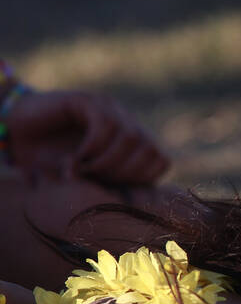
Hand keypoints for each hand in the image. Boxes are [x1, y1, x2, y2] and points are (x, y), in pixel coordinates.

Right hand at [6, 90, 169, 185]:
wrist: (16, 135)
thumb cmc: (52, 162)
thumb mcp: (85, 181)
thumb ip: (112, 187)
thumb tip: (142, 202)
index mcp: (133, 142)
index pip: (161, 160)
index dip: (142, 179)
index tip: (116, 187)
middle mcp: (126, 122)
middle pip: (150, 149)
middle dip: (126, 173)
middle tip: (97, 179)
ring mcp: (108, 109)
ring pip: (132, 137)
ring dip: (108, 162)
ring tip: (84, 170)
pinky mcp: (87, 101)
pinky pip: (105, 124)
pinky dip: (93, 147)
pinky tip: (76, 157)